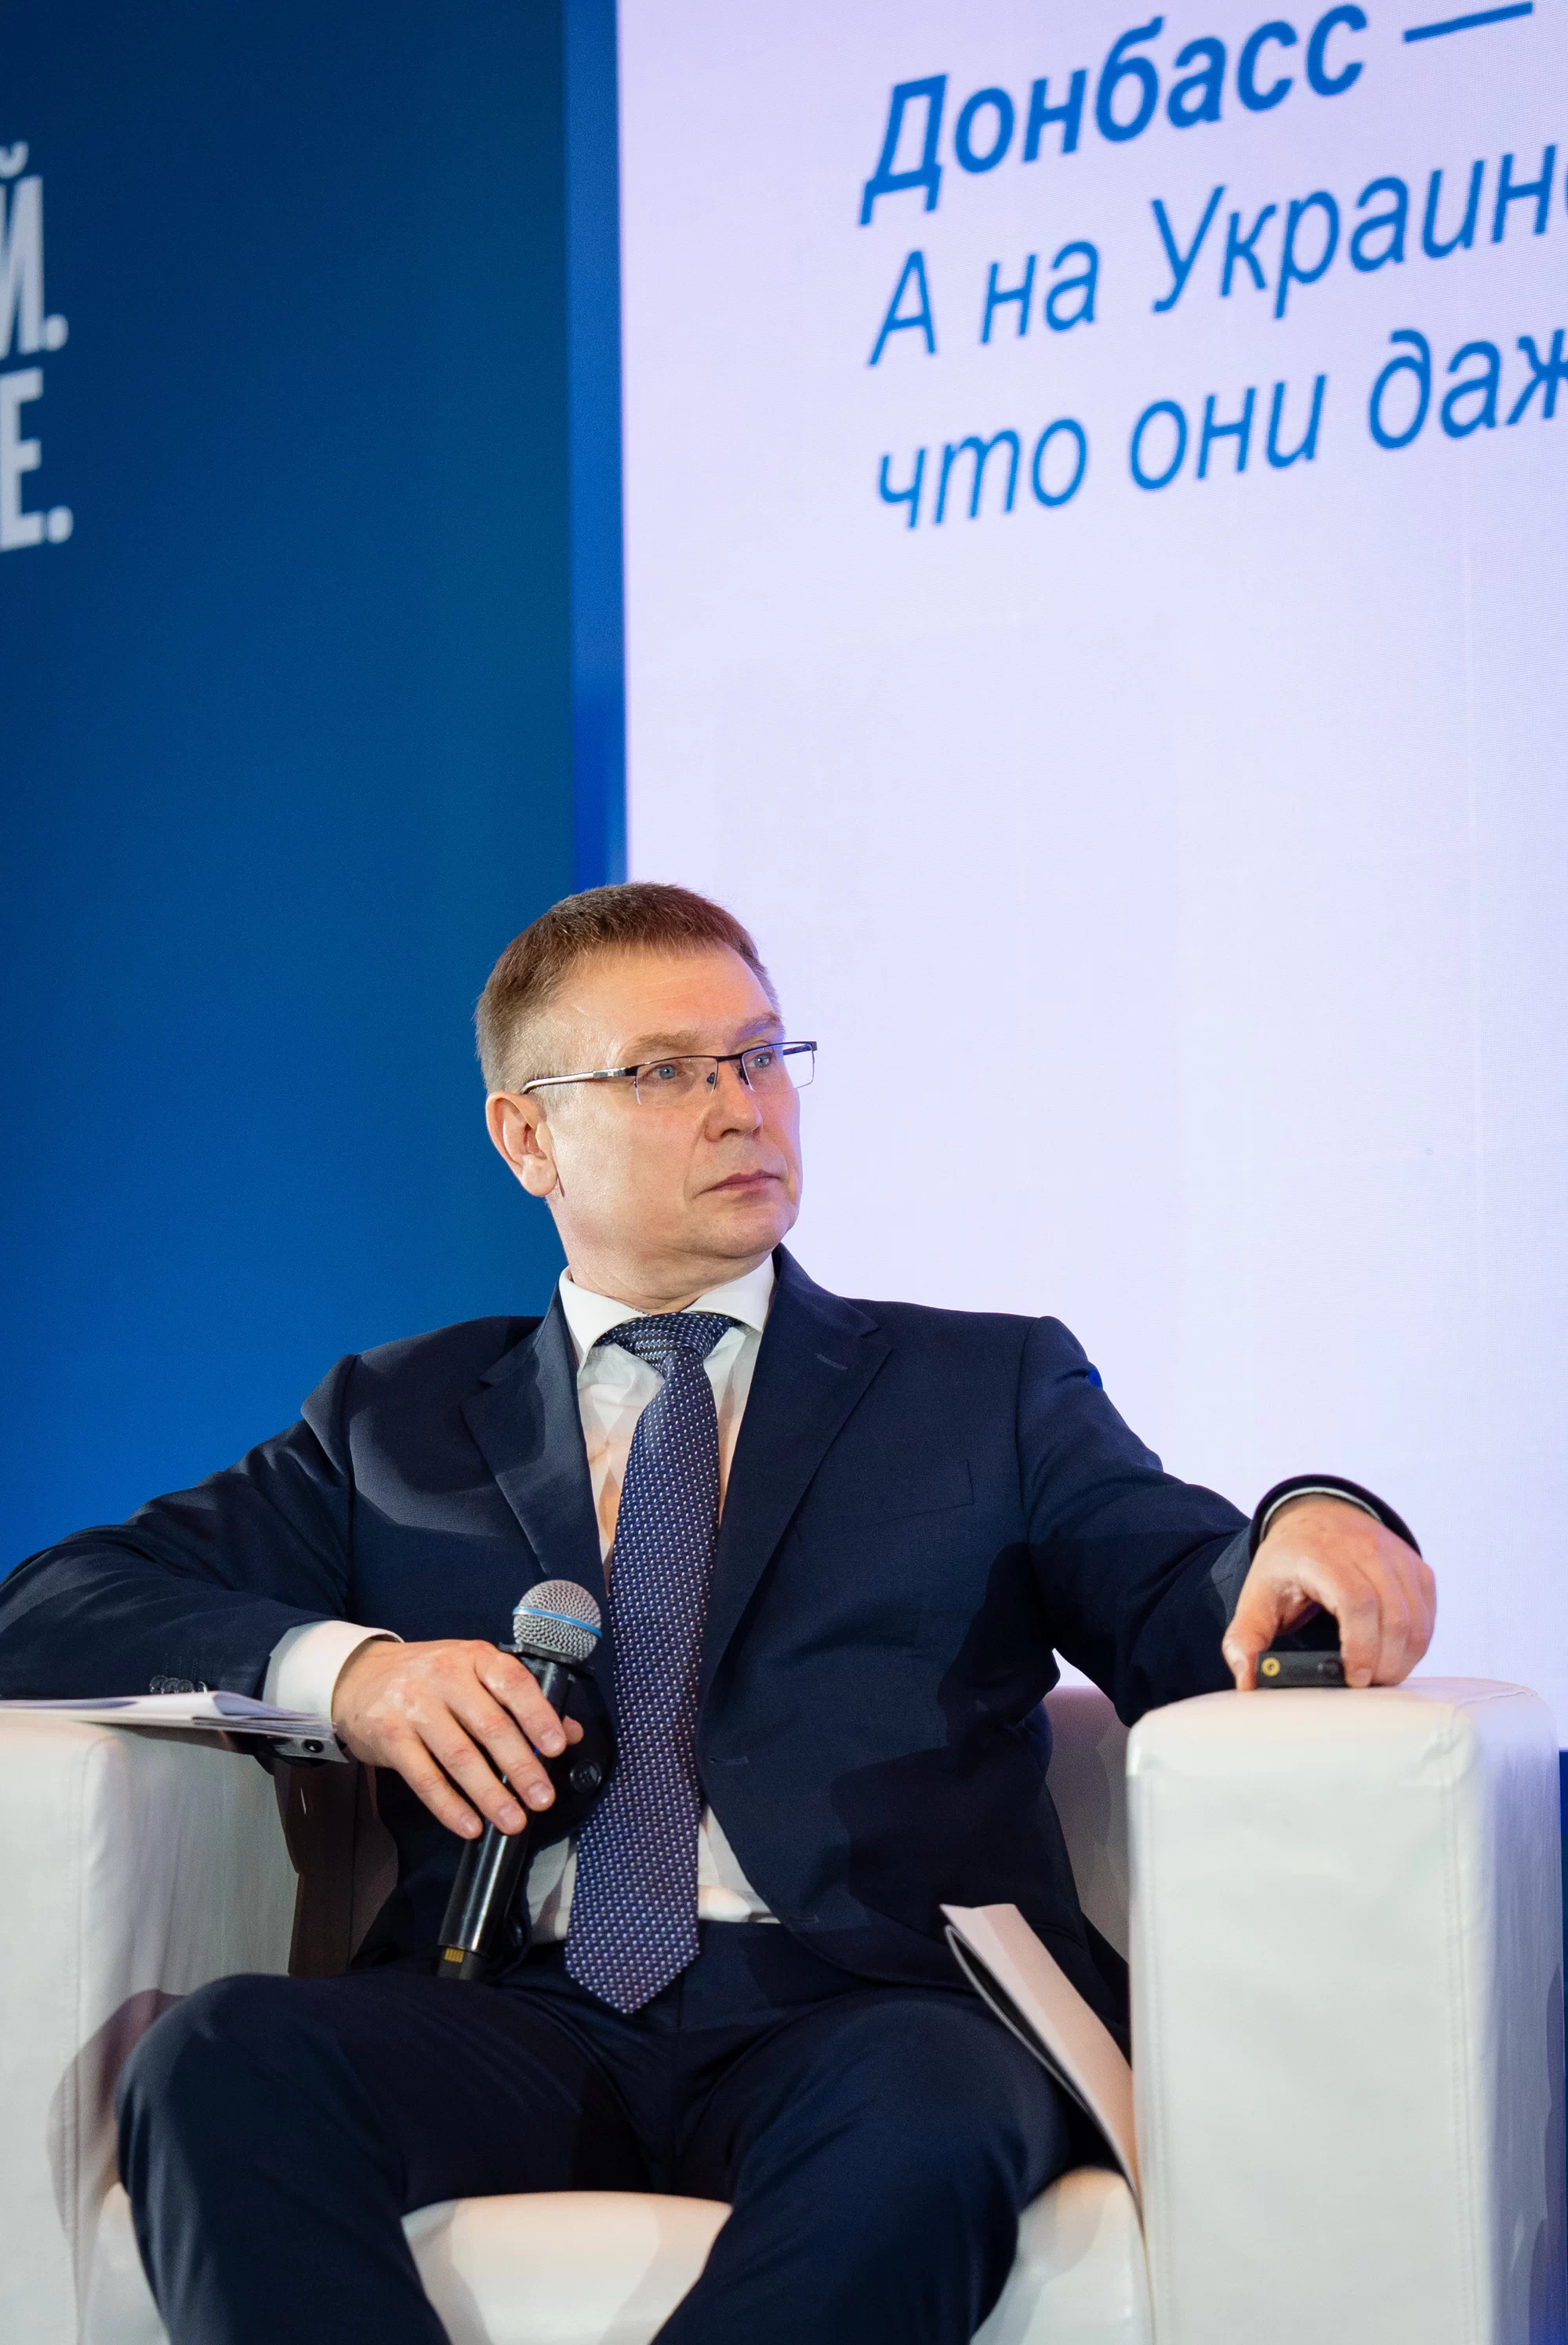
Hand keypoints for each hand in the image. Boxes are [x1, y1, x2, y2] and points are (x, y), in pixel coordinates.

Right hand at [332, 1638, 583, 1838]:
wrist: (359, 1677)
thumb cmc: (429, 1677)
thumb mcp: (475, 1673)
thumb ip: (521, 1701)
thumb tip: (571, 1733)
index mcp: (474, 1658)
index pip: (513, 1684)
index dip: (539, 1716)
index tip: (558, 1747)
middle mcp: (445, 1677)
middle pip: (490, 1726)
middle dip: (521, 1767)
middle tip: (542, 1799)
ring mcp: (414, 1707)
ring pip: (460, 1757)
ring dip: (490, 1795)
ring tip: (513, 1821)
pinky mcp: (390, 1737)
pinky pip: (425, 1778)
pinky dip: (450, 1806)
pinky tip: (470, 1825)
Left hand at [1222, 1497, 1435, 1691]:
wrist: (1317, 1516)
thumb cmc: (1290, 1561)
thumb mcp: (1257, 1594)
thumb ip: (1246, 1638)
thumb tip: (1247, 1681)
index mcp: (1322, 1555)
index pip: (1356, 1601)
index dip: (1361, 1645)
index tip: (1353, 1678)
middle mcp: (1365, 1549)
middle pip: (1393, 1616)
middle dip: (1384, 1663)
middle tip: (1363, 1686)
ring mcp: (1396, 1556)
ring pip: (1416, 1619)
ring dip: (1402, 1658)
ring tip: (1376, 1676)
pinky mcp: (1416, 1568)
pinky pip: (1426, 1615)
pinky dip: (1414, 1643)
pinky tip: (1391, 1655)